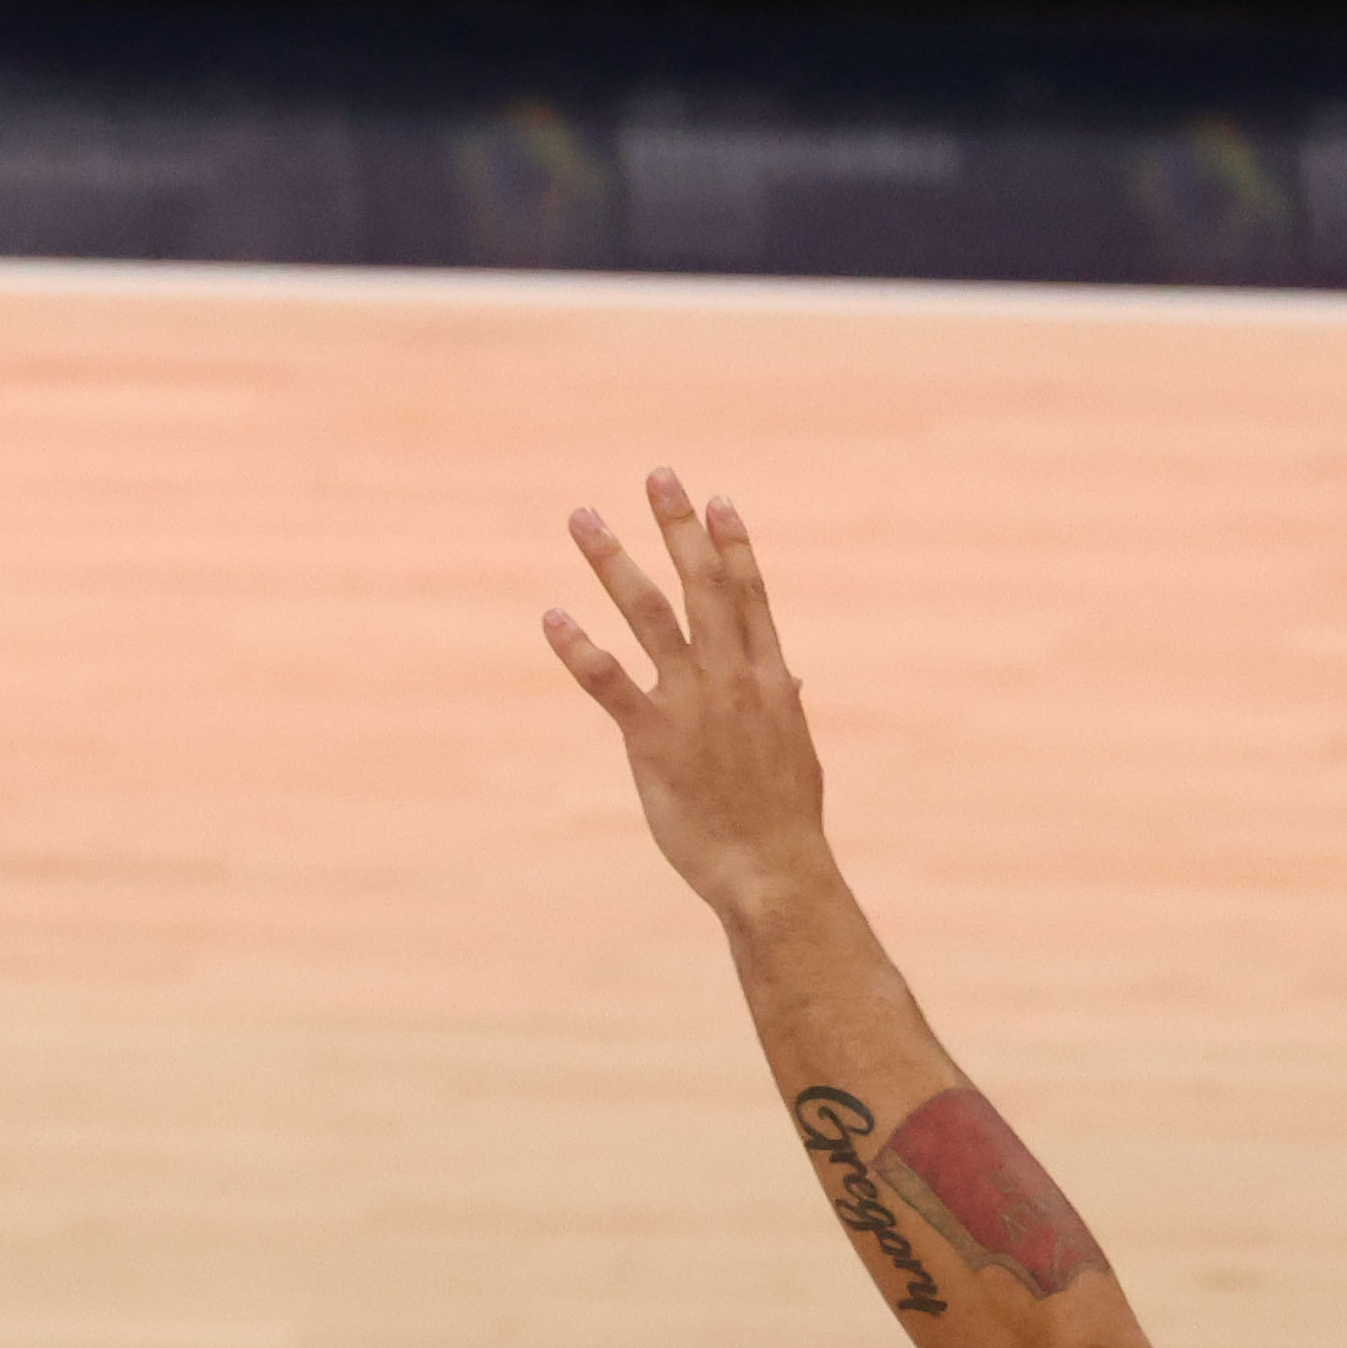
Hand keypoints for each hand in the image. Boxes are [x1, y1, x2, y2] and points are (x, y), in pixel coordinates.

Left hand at [544, 471, 847, 928]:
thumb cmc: (783, 820)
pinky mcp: (653, 739)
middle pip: (703, 585)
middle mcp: (732, 678)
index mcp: (770, 678)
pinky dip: (579, 647)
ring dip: (615, 562)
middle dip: (677, 527)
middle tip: (656, 474)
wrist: (772, 872)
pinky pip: (609, 682)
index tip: (716, 499)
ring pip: (650, 616)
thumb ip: (784, 704)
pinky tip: (552, 616)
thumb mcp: (794, 752)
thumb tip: (790, 675)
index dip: (732, 544)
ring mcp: (692, 704)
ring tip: (585, 519)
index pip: (750, 595)